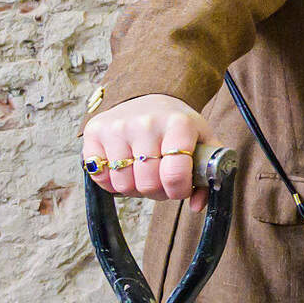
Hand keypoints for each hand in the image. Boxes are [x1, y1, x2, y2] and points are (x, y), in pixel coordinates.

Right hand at [81, 96, 207, 202]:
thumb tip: (196, 205)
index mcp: (178, 124)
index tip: (180, 188)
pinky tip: (124, 169)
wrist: (150, 97)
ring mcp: (117, 126)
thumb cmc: (178, 126)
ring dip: (135, 189)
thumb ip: (208, 174)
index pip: (175, 174)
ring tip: (143, 174)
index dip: (178, 190)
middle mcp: (146, 122)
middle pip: (147, 184)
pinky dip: (112, 182)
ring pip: (123, 184)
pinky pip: (100, 176)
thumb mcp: (203, 142)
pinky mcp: (94, 131)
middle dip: (157, 192)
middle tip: (161, 181)